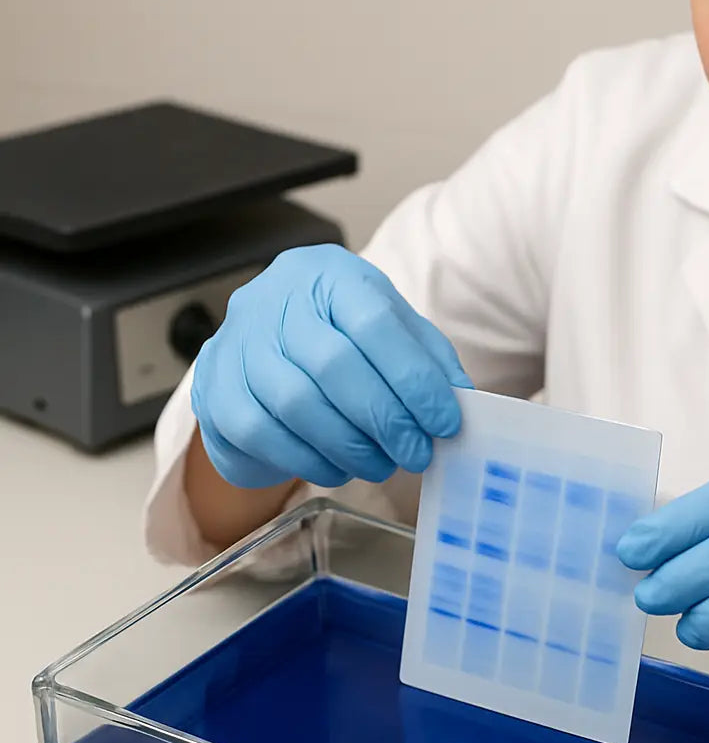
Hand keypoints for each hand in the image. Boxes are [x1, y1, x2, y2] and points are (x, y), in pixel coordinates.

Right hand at [190, 244, 472, 488]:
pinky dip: (308, 459)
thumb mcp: (394, 332)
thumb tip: (459, 403)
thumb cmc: (343, 336)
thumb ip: (427, 362)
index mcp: (329, 275)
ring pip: (295, 403)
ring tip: (382, 464)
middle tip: (416, 453)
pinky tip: (337, 468)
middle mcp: (275, 300)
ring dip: (349, 446)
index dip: (413, 378)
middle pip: (333, 365)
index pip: (374, 322)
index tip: (444, 421)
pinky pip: (262, 434)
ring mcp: (238, 342)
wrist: (268, 344)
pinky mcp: (215, 387)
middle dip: (384, 419)